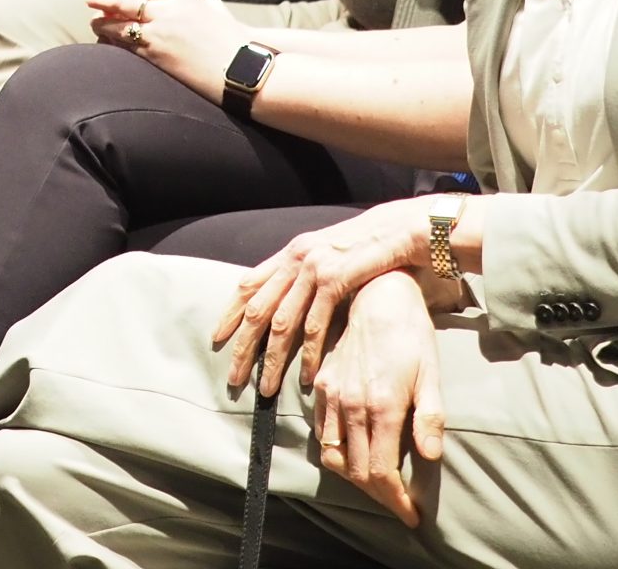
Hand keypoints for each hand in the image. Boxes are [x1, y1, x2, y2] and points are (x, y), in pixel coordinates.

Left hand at [86, 0, 240, 96]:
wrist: (241, 69)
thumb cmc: (232, 39)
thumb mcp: (213, 6)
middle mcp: (168, 12)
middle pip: (125, 0)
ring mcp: (159, 35)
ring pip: (119, 24)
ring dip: (102, 22)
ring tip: (94, 22)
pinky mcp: (156, 57)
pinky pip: (125, 46)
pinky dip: (111, 42)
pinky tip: (105, 41)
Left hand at [213, 197, 431, 395]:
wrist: (399, 229)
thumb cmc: (366, 246)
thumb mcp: (326, 253)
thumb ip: (305, 272)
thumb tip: (286, 295)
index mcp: (290, 253)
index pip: (249, 284)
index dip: (230, 312)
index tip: (218, 337)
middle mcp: (295, 259)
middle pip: (258, 310)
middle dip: (243, 346)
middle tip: (233, 376)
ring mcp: (313, 270)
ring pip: (283, 323)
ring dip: (272, 359)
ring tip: (266, 387)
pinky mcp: (335, 281)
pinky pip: (315, 325)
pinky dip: (308, 354)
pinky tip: (306, 376)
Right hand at [310, 270, 445, 526]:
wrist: (377, 293)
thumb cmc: (411, 333)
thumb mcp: (430, 373)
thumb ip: (429, 417)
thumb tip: (430, 456)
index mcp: (380, 405)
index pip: (381, 473)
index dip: (396, 501)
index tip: (412, 515)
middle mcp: (350, 404)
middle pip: (356, 471)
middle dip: (379, 496)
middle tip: (399, 505)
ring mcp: (332, 395)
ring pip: (333, 456)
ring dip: (355, 478)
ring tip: (379, 484)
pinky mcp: (322, 384)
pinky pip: (322, 432)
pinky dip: (336, 452)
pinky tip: (356, 452)